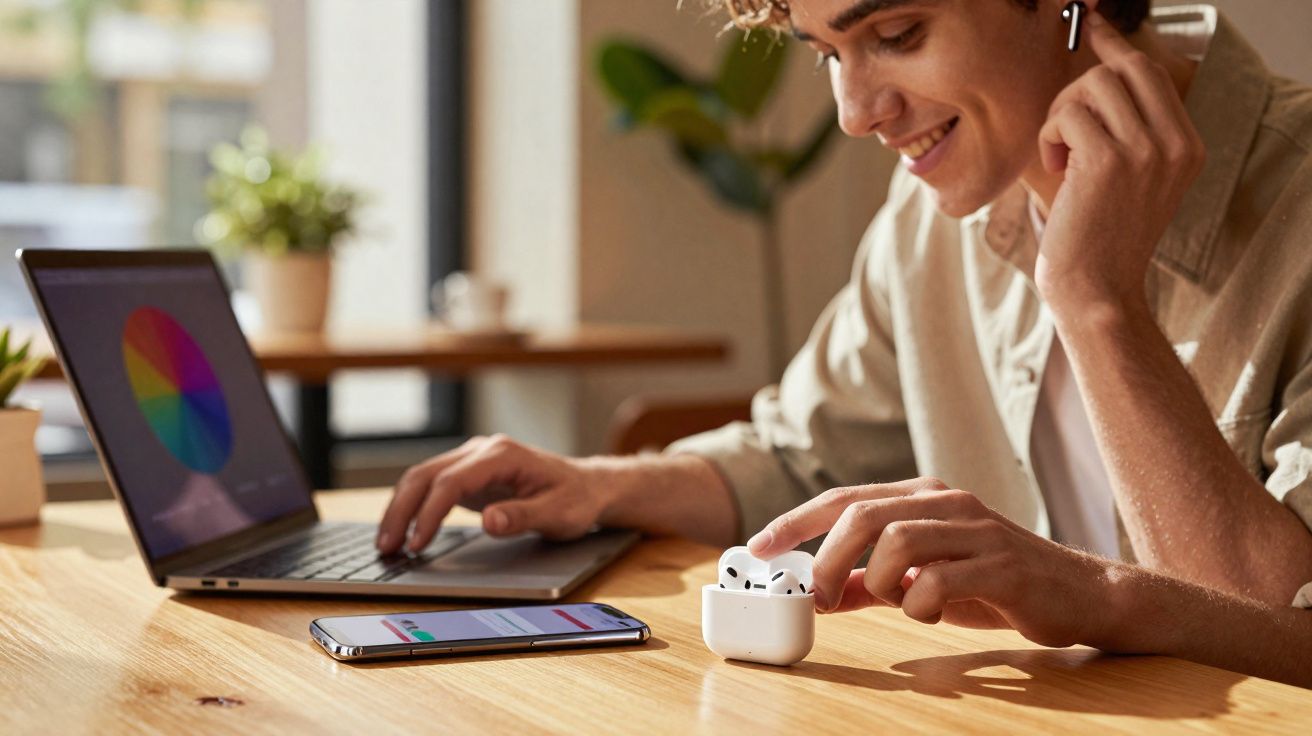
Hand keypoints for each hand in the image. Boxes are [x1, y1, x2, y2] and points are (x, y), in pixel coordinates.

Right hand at [376, 435, 606, 554]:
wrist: (587, 487)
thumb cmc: (576, 499)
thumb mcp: (560, 513)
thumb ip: (523, 516)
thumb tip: (489, 521)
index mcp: (502, 455)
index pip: (452, 481)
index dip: (431, 512)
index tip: (418, 542)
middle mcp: (482, 451)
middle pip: (426, 475)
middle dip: (402, 510)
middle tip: (386, 547)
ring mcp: (472, 461)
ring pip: (422, 478)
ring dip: (401, 508)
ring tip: (386, 544)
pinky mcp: (469, 475)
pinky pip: (431, 487)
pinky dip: (413, 507)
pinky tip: (403, 531)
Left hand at [747, 477, 1119, 648]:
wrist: (1079, 594)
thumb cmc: (993, 583)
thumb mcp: (922, 580)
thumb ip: (871, 582)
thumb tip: (819, 593)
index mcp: (923, 496)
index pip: (844, 497)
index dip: (795, 521)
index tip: (758, 546)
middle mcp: (946, 501)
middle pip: (862, 514)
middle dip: (827, 557)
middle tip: (817, 595)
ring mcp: (975, 528)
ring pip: (895, 542)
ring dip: (879, 584)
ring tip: (898, 603)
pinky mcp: (1000, 563)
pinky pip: (937, 580)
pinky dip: (919, 604)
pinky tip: (933, 611)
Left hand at [1035, 10, 1204, 311]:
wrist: (1096, 291)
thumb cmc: (1098, 238)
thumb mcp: (1130, 180)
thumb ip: (1129, 131)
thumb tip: (1100, 72)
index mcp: (1187, 146)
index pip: (1150, 73)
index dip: (1114, 48)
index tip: (1090, 26)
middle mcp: (1175, 144)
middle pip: (1122, 69)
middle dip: (1079, 90)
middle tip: (1063, 129)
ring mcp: (1146, 150)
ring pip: (1091, 87)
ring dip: (1060, 116)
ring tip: (1061, 157)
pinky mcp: (1108, 161)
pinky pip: (1066, 116)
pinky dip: (1049, 138)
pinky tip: (1055, 169)